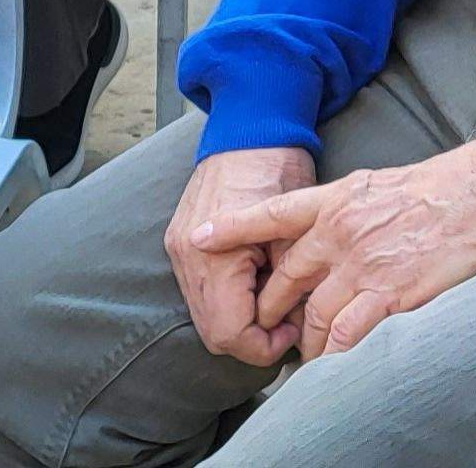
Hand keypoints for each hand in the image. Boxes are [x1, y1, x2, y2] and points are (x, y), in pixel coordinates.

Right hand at [167, 146, 317, 364]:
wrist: (250, 129)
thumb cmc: (278, 171)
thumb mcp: (295, 235)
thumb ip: (291, 289)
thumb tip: (297, 328)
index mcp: (214, 256)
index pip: (230, 334)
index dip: (264, 347)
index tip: (292, 332)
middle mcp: (187, 257)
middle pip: (213, 333)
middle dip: (251, 339)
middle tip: (285, 324)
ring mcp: (178, 248)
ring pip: (204, 315)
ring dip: (237, 320)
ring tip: (271, 301)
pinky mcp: (178, 240)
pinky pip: (198, 290)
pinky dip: (225, 299)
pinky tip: (253, 282)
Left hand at [220, 142, 475, 359]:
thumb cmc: (440, 188)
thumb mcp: (378, 184)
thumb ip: (346, 207)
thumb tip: (330, 224)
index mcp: (335, 201)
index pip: (271, 215)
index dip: (232, 228)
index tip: (200, 238)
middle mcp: (339, 233)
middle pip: (287, 278)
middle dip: (272, 307)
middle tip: (266, 325)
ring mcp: (362, 266)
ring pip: (314, 314)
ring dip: (305, 339)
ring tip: (303, 353)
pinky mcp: (389, 295)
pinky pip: (347, 334)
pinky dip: (334, 354)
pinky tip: (331, 364)